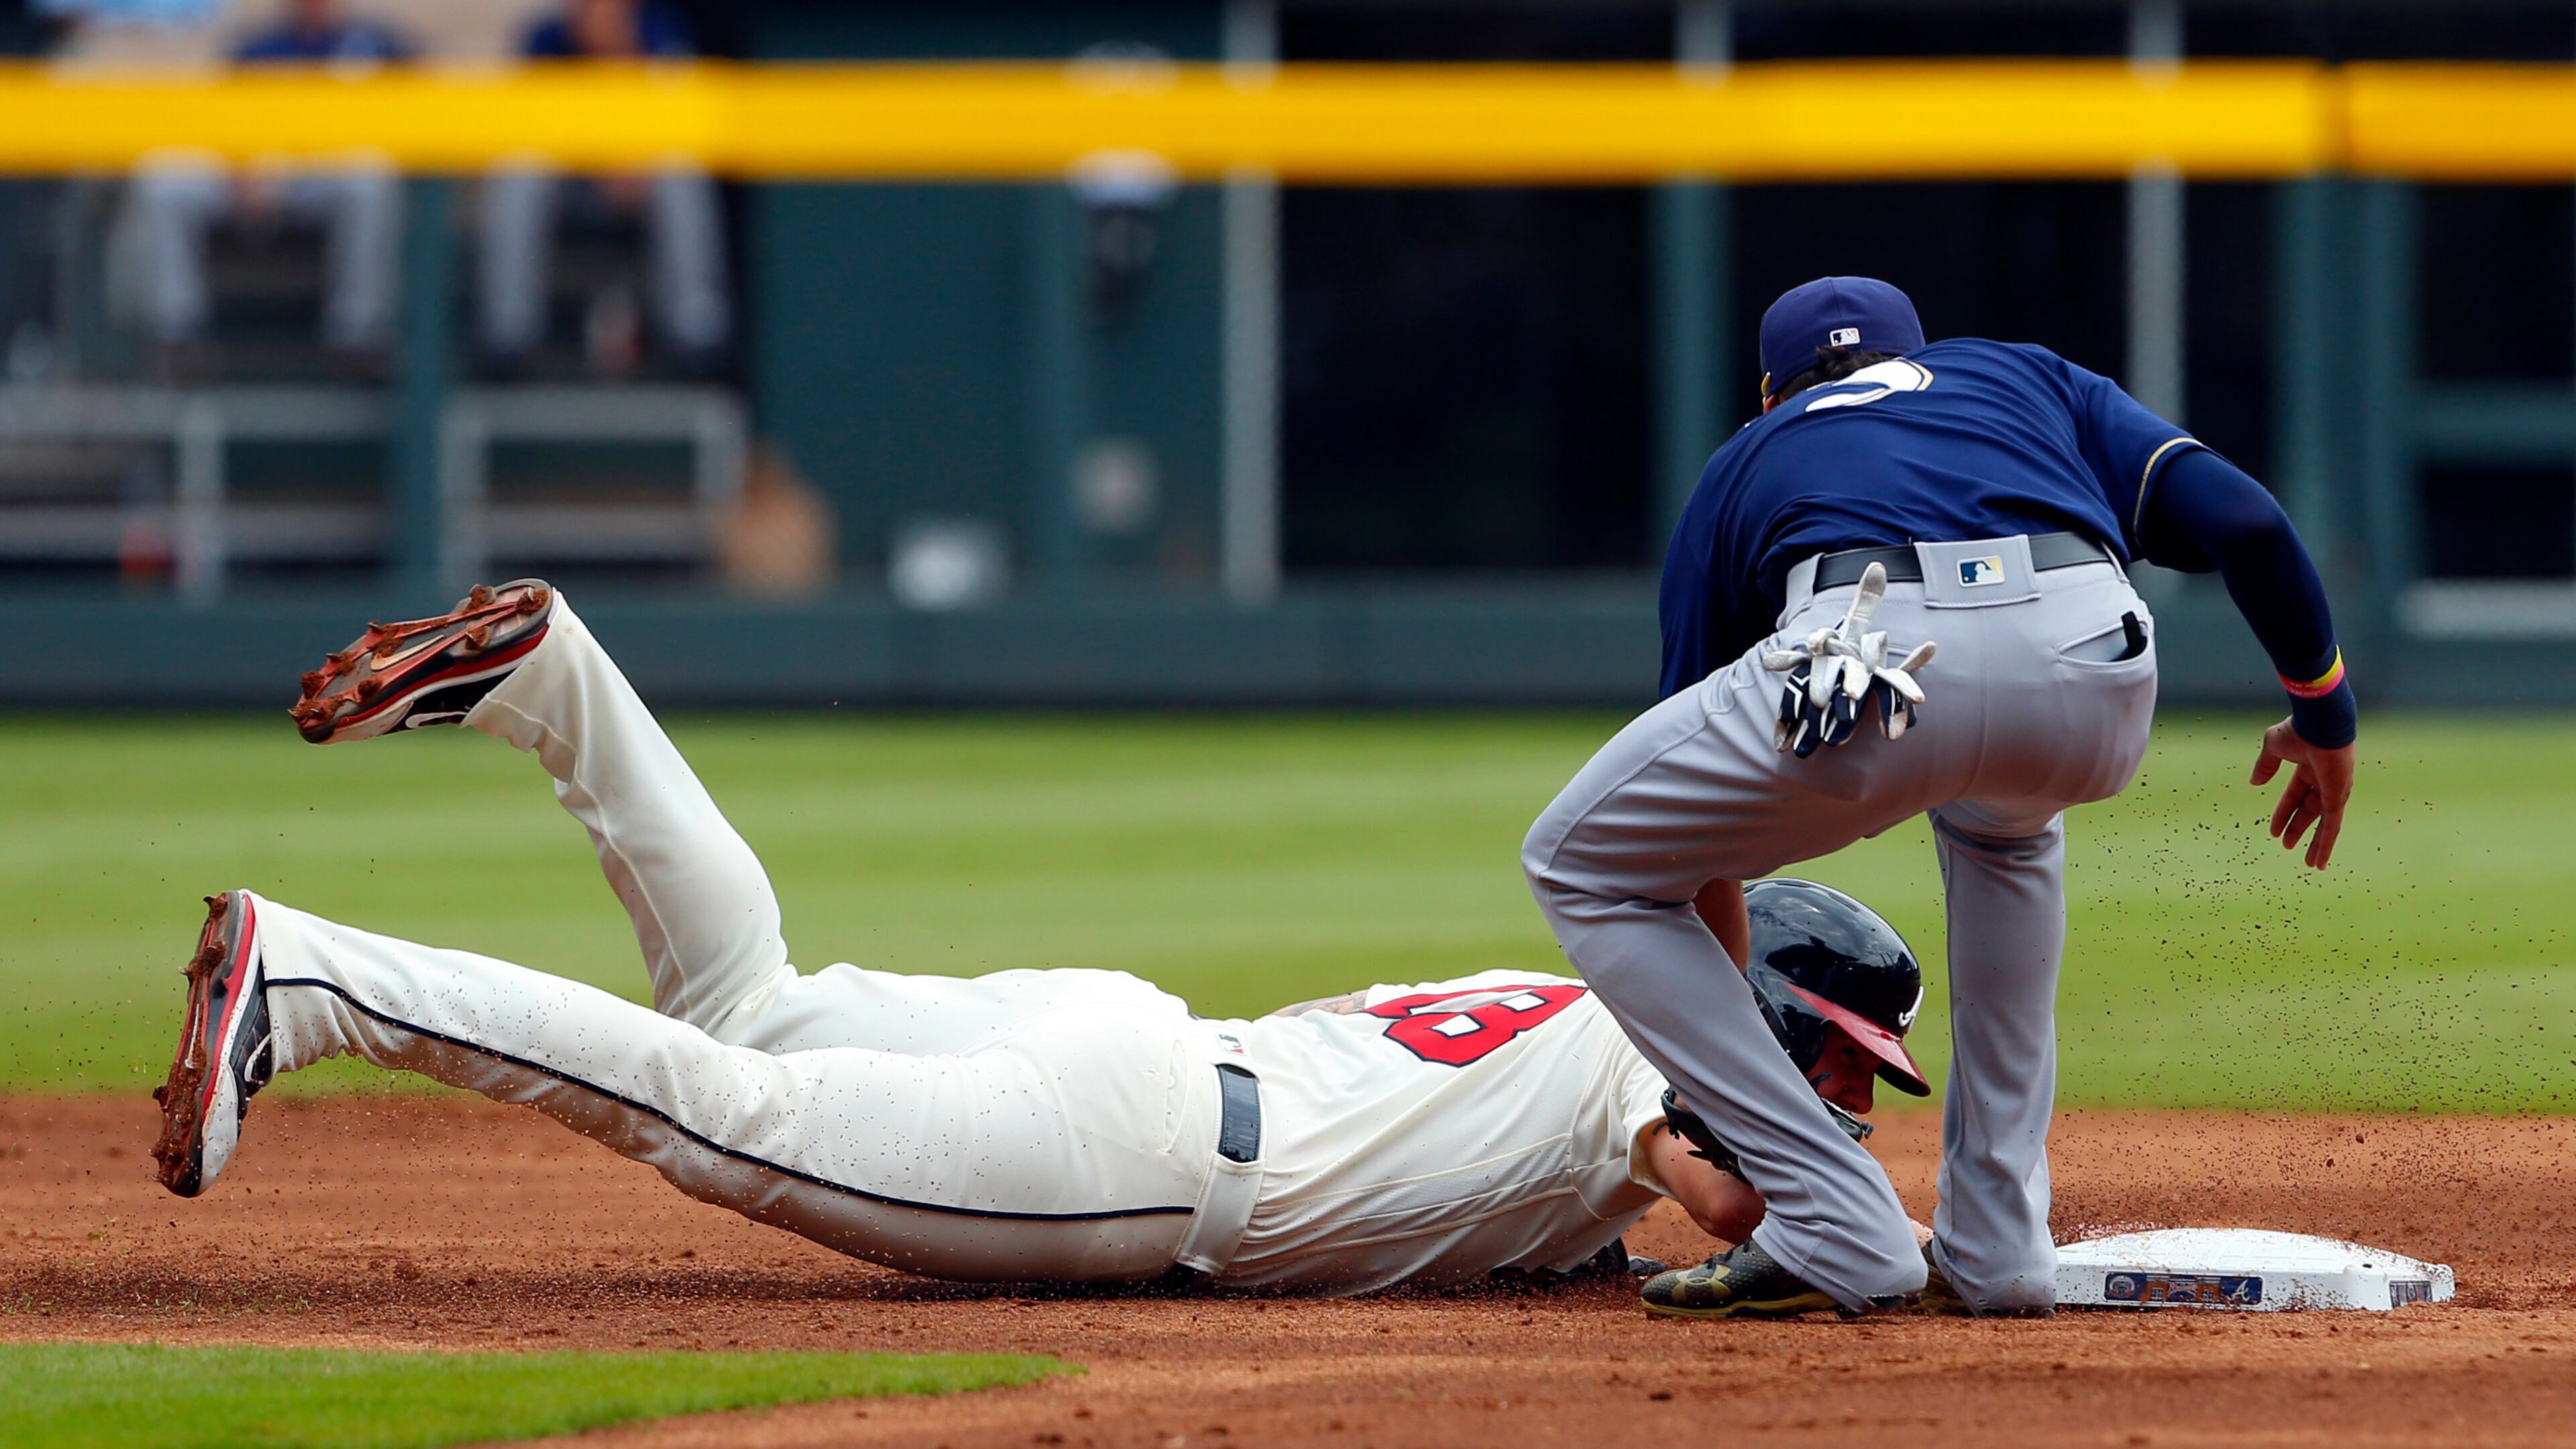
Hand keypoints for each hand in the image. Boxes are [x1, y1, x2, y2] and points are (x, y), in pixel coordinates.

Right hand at [2250, 718, 2355, 868]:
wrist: (2319, 724)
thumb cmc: (2298, 730)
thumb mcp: (2273, 747)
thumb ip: (2265, 766)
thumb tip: (2254, 783)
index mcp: (2310, 768)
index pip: (2295, 795)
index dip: (2283, 813)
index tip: (2273, 831)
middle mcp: (2325, 781)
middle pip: (2311, 812)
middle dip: (2300, 829)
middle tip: (2289, 847)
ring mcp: (2335, 791)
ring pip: (2326, 824)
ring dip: (2318, 844)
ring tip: (2312, 864)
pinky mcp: (2339, 797)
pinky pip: (2333, 825)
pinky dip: (2327, 842)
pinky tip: (2321, 857)